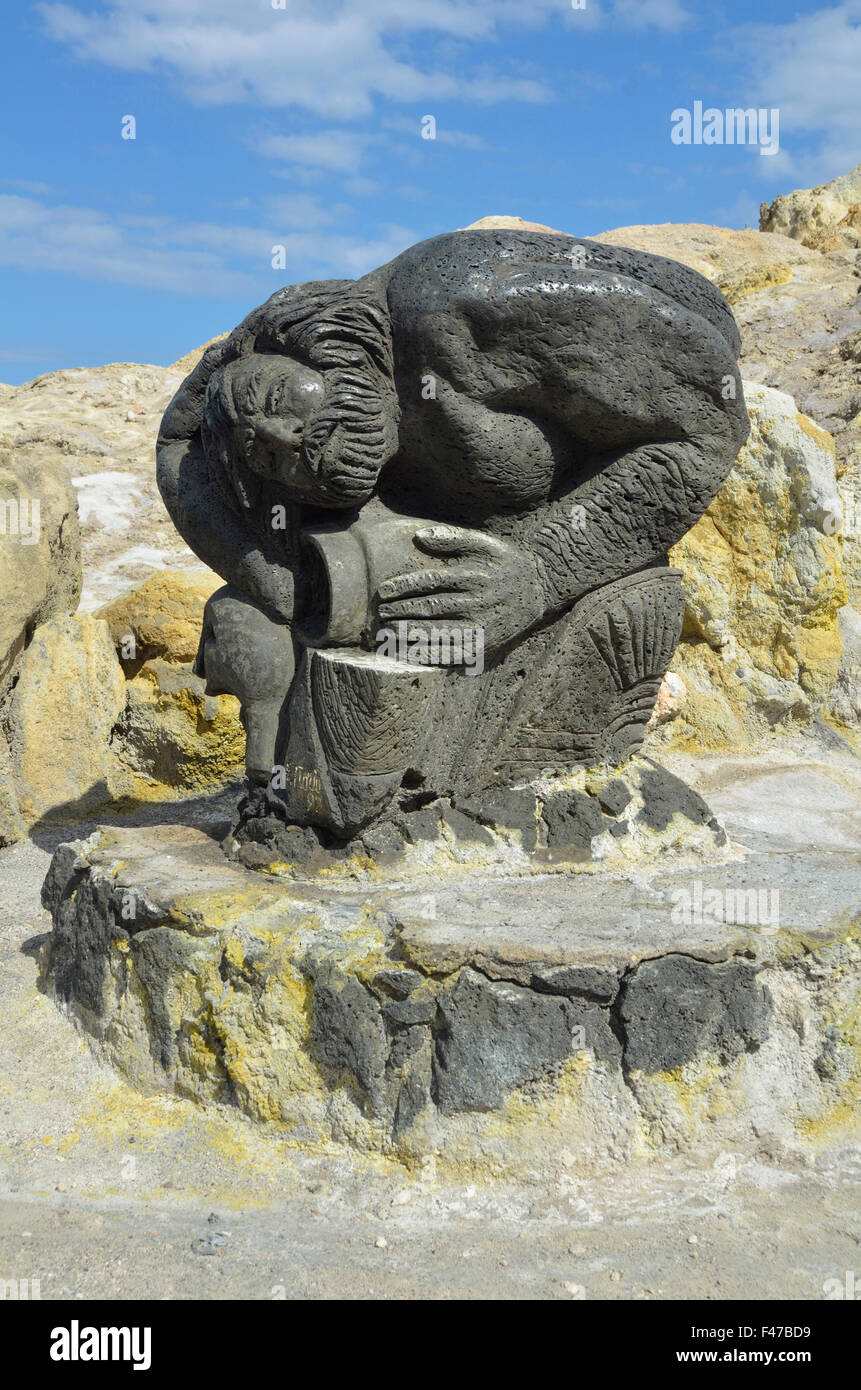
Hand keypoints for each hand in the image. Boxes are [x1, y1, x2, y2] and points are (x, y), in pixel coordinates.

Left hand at [375, 525, 544, 654]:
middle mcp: (477, 602)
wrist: (540, 587)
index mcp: (473, 576)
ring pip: (439, 633)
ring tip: (387, 633)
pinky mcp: (485, 645)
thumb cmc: (505, 562)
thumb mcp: (485, 543)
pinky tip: (410, 654)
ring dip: (410, 634)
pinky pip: (453, 654)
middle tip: (381, 613)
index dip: (404, 586)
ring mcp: (482, 626)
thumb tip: (419, 536)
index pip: (431, 581)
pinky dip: (430, 655)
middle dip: (401, 611)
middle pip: (431, 608)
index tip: (383, 591)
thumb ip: (453, 537)